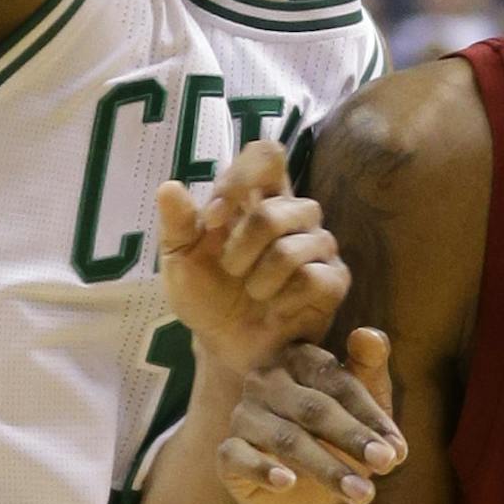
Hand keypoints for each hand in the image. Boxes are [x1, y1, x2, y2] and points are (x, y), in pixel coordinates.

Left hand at [157, 141, 346, 377]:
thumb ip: (177, 226)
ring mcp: (318, 246)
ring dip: (260, 278)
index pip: (267, 155)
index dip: (242, 178)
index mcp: (258, 198)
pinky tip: (277, 307)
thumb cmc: (208, 297)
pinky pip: (313, 278)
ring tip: (253, 293)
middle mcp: (294, 215)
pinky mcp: (334, 280)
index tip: (214, 218)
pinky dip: (284, 298)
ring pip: (293, 246)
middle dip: (242, 247)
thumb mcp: (180, 261)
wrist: (227, 347)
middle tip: (231, 271)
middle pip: (277, 208)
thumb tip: (169, 187)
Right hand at [220, 331, 406, 503]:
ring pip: (286, 438)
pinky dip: (263, 470)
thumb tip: (370, 335)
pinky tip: (287, 483)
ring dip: (327, 467)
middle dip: (353, 439)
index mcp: (300, 359)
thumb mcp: (367, 408)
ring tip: (362, 492)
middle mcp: (266, 381)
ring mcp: (244, 415)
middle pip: (314, 409)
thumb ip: (370, 369)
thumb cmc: (344, 442)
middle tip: (386, 465)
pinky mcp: (227, 453)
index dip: (371, 417)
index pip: (338, 383)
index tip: (399, 450)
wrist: (315, 502)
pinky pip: (240, 457)